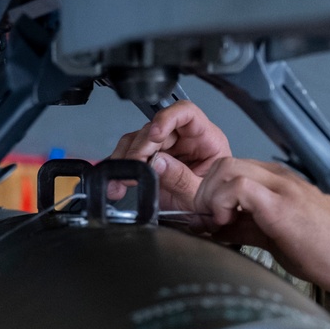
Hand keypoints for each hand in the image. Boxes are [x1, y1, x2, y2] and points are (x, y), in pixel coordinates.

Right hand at [108, 101, 230, 209]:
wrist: (205, 215)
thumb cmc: (211, 200)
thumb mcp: (201, 195)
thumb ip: (182, 179)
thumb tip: (158, 162)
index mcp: (206, 139)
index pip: (186, 113)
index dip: (168, 118)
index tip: (155, 135)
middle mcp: (184, 139)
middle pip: (155, 128)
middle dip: (141, 147)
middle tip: (136, 166)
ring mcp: (165, 147)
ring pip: (137, 139)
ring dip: (126, 158)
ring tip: (124, 180)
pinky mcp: (149, 158)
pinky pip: (128, 154)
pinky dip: (120, 167)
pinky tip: (117, 181)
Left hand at [189, 158, 329, 294]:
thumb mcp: (280, 236)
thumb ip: (248, 228)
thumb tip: (217, 230)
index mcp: (282, 182)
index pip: (233, 171)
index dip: (212, 194)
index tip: (208, 222)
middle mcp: (281, 177)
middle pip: (225, 162)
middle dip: (205, 192)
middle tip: (207, 222)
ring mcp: (282, 187)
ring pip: (227, 167)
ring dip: (210, 196)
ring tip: (216, 224)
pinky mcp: (282, 203)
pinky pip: (237, 186)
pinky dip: (221, 204)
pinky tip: (226, 225)